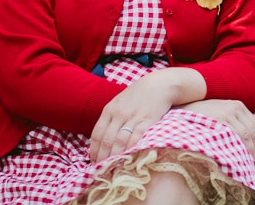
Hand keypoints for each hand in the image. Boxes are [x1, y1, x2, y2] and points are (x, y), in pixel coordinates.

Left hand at [90, 68, 205, 162]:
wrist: (161, 84)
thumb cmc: (139, 94)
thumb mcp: (120, 101)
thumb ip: (111, 117)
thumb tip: (102, 138)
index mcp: (110, 109)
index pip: (97, 134)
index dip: (94, 151)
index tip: (94, 162)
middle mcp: (119, 114)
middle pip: (107, 140)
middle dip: (103, 158)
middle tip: (101, 170)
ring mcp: (133, 117)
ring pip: (120, 141)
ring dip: (115, 157)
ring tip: (113, 168)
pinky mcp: (148, 120)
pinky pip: (137, 137)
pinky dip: (131, 149)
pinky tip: (128, 158)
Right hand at [177, 99, 254, 166]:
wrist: (181, 106)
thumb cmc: (200, 114)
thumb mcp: (219, 113)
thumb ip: (232, 122)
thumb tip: (246, 144)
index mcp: (238, 106)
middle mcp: (236, 107)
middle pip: (253, 132)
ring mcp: (228, 113)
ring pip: (246, 136)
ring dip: (250, 153)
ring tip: (250, 167)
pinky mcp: (220, 119)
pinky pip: (234, 137)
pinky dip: (239, 149)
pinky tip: (238, 160)